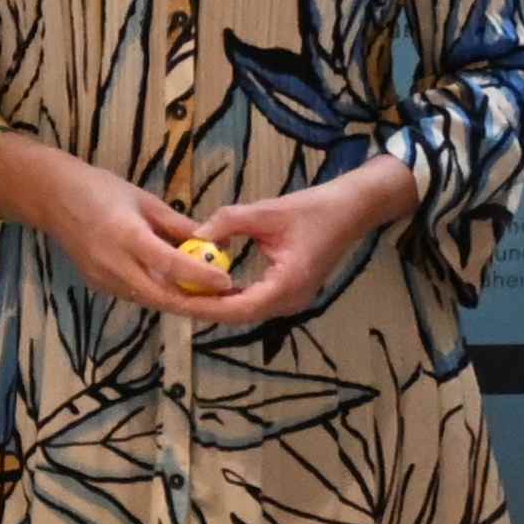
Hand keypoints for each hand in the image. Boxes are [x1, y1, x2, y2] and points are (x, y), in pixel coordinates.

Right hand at [0, 132, 232, 316]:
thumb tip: (212, 242)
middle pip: (163, 297)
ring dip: (182, 302)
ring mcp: (105, 280)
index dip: (201, 276)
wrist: (52, 199)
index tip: (228, 280)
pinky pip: (138, 296)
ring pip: (152, 300)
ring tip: (212, 297)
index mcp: (127, 237)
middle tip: (227, 302)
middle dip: (197, 304)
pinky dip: (162, 295)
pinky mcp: (100, 286)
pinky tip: (181, 289)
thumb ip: (177, 225)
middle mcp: (115, 265)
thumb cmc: (100, 189)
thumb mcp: (144, 201)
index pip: (170, 265)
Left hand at [187, 158, 421, 323]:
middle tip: (171, 297)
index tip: (176, 299)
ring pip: (246, 311)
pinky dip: (231, 295)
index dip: (205, 306)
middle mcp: (290, 301)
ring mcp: (292, 300)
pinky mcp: (290, 293)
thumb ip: (228, 222)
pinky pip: (255, 301)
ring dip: (216, 303)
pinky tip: (209, 284)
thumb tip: (194, 236)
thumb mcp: (267, 210)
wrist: (351, 210)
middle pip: (239, 315)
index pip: (238, 307)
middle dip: (205, 308)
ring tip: (183, 292)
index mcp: (287, 285)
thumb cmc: (314, 208)